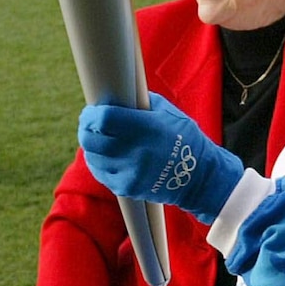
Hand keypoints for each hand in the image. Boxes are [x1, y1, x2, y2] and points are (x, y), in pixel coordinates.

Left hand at [79, 92, 243, 224]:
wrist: (199, 177)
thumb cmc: (184, 138)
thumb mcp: (168, 113)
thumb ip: (141, 104)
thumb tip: (116, 98)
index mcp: (146, 128)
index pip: (104, 119)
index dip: (92, 115)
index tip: (90, 111)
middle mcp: (136, 151)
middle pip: (91, 139)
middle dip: (85, 129)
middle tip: (87, 124)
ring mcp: (130, 172)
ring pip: (93, 157)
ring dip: (91, 147)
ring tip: (97, 140)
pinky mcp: (127, 187)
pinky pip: (101, 174)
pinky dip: (99, 164)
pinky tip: (105, 157)